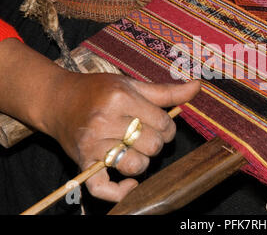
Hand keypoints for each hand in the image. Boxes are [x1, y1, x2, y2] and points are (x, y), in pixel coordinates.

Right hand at [44, 73, 200, 201]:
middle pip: (153, 145)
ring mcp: (92, 144)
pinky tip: (131, 183)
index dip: (168, 126)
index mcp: (121, 98)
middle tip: (146, 135)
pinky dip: (120, 192)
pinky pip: (103, 188)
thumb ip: (166, 91)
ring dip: (142, 161)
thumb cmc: (98, 90)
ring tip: (135, 150)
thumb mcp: (131, 85)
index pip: (163, 122)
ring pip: (135, 165)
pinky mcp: (82, 162)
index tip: (159, 124)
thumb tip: (197, 87)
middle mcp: (105, 120)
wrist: (58, 100)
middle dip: (156, 142)